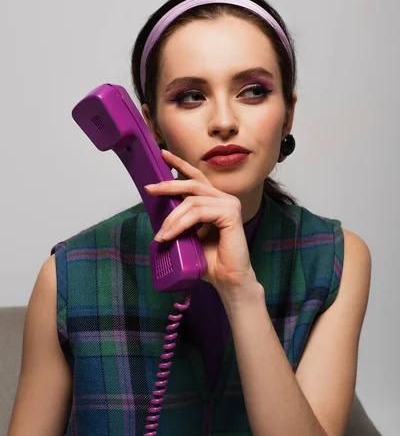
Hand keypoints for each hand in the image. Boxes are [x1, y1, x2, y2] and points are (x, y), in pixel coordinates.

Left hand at [144, 150, 256, 291]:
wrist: (228, 280)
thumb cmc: (211, 261)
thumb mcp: (190, 237)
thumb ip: (180, 222)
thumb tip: (159, 215)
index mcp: (216, 201)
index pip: (197, 178)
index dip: (180, 165)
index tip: (162, 155)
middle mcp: (225, 199)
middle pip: (192, 183)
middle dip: (168, 185)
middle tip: (150, 189)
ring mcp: (229, 205)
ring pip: (192, 200)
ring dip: (172, 218)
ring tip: (162, 236)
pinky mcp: (231, 214)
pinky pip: (198, 212)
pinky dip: (181, 224)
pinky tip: (171, 235)